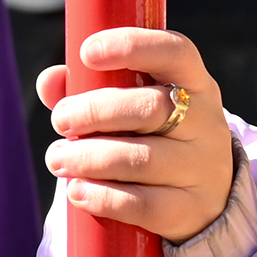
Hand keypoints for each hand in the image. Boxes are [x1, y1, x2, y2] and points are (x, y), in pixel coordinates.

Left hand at [33, 28, 235, 242]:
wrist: (200, 199)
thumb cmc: (150, 139)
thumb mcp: (129, 108)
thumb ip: (87, 89)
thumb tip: (50, 80)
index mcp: (193, 83)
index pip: (175, 51)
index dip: (132, 46)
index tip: (87, 53)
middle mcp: (206, 122)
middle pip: (150, 108)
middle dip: (94, 111)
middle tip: (60, 120)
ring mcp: (203, 168)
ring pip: (141, 159)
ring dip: (89, 157)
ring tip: (58, 159)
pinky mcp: (193, 211)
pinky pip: (144, 204)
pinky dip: (103, 197)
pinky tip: (78, 191)